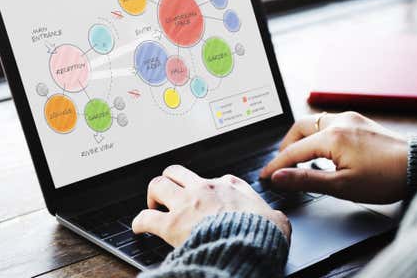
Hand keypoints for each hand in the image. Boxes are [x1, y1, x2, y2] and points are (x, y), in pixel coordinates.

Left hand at [132, 165, 290, 246]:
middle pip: (176, 171)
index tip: (205, 197)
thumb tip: (277, 220)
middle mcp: (204, 188)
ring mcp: (186, 204)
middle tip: (170, 194)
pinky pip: (145, 217)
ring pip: (158, 184)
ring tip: (153, 205)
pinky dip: (140, 221)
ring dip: (153, 195)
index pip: (214, 178)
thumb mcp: (275, 218)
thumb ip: (272, 215)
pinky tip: (139, 227)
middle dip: (170, 180)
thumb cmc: (261, 233)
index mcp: (229, 186)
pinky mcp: (171, 224)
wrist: (248, 245)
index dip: (206, 188)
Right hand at [260, 111, 407, 203]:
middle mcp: (339, 121)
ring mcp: (351, 119)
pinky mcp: (360, 122)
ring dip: (302, 138)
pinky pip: (329, 122)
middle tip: (281, 165)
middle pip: (299, 128)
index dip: (276, 165)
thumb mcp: (342, 186)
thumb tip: (279, 177)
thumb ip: (306, 179)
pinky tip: (323, 151)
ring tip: (300, 159)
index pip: (293, 151)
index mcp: (332, 136)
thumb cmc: (386, 178)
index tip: (265, 176)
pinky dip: (318, 135)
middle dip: (286, 146)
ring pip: (314, 122)